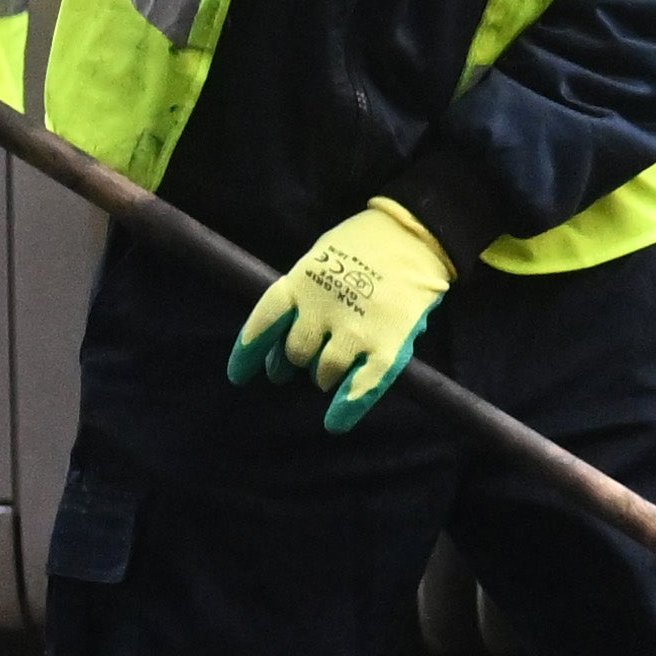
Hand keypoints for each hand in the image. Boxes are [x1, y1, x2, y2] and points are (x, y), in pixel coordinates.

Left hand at [227, 197, 456, 432]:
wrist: (416, 234)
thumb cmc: (363, 245)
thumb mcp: (318, 260)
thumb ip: (299, 298)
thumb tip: (280, 345)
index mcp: (300, 283)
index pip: (263, 323)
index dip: (248, 352)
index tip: (239, 376)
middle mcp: (322, 309)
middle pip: (295, 352)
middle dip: (293, 360)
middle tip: (295, 364)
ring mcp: (355, 329)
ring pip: (323, 371)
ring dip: (322, 375)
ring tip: (330, 369)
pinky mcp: (388, 343)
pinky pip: (362, 384)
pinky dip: (348, 405)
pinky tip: (335, 422)